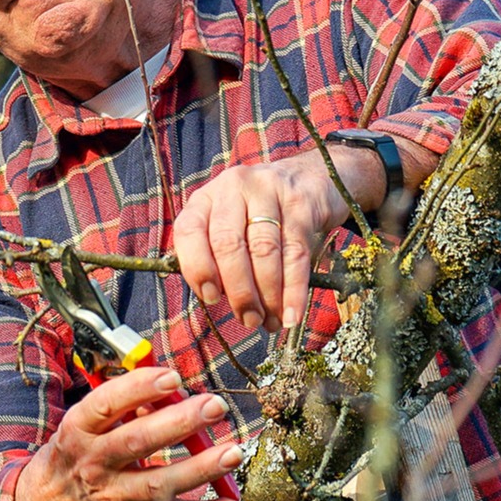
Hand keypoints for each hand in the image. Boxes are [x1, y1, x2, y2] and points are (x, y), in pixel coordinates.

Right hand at [14, 367, 243, 500]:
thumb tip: (170, 388)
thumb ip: (123, 405)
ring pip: (158, 484)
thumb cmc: (76, 451)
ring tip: (233, 452)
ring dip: (199, 469)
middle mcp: (92, 464)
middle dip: (179, 423)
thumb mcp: (84, 423)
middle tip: (215, 406)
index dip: (138, 389)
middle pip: (136, 443)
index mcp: (78, 430)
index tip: (173, 377)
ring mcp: (111, 497)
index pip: (105, 404)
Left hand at [173, 145, 383, 333]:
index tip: (211, 299)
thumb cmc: (260, 213)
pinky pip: (295, 253)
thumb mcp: (230, 223)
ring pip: (263, 250)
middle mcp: (233, 188)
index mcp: (206, 198)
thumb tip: (216, 300)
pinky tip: (291, 313)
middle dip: (239, 291)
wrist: (310, 178)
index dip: (197, 268)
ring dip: (267, 295)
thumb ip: (215, 254)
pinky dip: (293, 290)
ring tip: (270, 321)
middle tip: (249, 320)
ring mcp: (268, 191)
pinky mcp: (301, 204)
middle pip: (229, 245)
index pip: (190, 231)